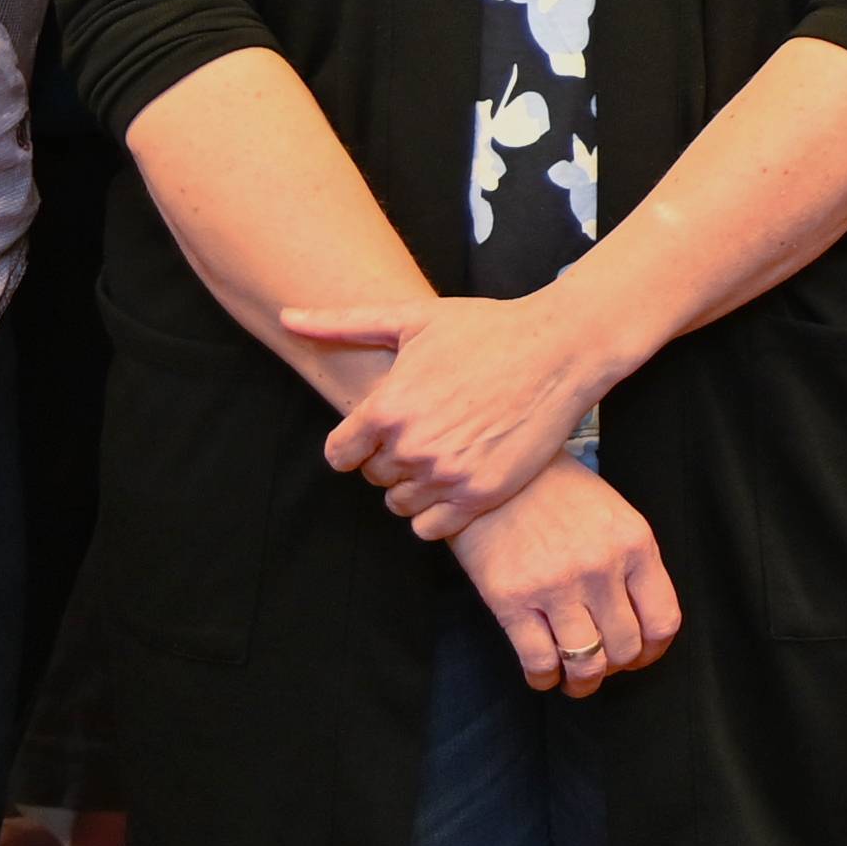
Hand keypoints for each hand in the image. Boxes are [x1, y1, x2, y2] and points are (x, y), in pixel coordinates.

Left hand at [287, 282, 633, 538]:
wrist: (560, 349)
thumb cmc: (487, 328)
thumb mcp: (412, 319)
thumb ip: (341, 325)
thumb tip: (286, 316)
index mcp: (388, 407)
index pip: (340, 455)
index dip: (357, 444)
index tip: (382, 432)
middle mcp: (411, 446)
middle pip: (374, 477)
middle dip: (392, 458)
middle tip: (428, 431)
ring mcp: (447, 474)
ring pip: (400, 505)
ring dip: (415, 486)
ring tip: (446, 454)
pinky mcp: (481, 494)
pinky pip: (432, 529)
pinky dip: (438, 513)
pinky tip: (458, 479)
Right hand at [456, 461, 679, 695]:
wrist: (496, 473)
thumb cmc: (557, 492)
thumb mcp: (613, 515)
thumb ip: (631, 563)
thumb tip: (639, 620)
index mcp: (634, 544)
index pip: (663, 620)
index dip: (653, 650)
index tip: (640, 655)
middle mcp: (600, 568)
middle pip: (626, 648)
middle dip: (615, 667)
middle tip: (602, 665)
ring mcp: (555, 586)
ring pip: (586, 663)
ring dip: (582, 682)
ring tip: (574, 680)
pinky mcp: (511, 600)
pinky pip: (539, 662)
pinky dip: (544, 679)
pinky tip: (543, 674)